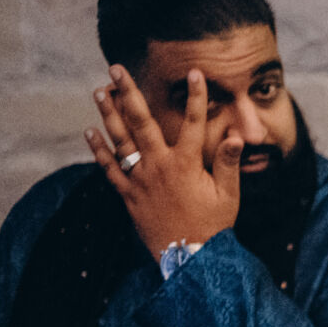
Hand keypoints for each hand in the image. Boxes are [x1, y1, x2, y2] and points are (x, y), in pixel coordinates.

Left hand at [86, 65, 240, 257]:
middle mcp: (159, 166)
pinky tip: (90, 132)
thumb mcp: (229, 196)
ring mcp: (140, 179)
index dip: (197, 97)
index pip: (194, 123)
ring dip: (108, 113)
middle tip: (116, 68)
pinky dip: (98, 149)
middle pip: (141, 121)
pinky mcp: (128, 194)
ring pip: (120, 139)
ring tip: (100, 91)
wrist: (189, 258)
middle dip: (128, 92)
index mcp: (187, 164)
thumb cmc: (213, 227)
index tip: (194, 73)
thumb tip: (237, 137)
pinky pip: (109, 168)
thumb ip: (229, 164)